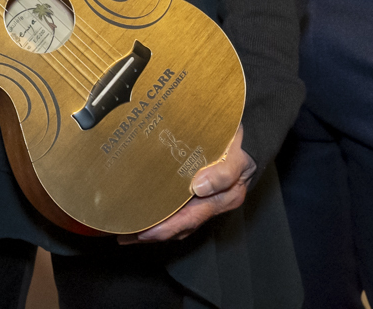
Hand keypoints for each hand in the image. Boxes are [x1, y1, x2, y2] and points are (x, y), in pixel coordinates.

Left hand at [123, 125, 253, 242]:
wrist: (248, 136)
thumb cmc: (241, 145)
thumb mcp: (236, 157)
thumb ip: (223, 173)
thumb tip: (199, 186)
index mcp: (222, 200)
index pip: (189, 220)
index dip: (165, 229)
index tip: (143, 233)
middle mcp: (211, 203)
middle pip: (179, 226)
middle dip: (152, 233)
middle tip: (124, 236)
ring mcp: (204, 199)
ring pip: (176, 219)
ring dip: (152, 226)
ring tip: (127, 230)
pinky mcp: (197, 191)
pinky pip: (177, 207)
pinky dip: (159, 212)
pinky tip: (143, 209)